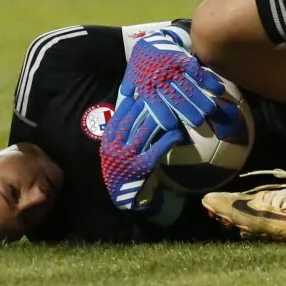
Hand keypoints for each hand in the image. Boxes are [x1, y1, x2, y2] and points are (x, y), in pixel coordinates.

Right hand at [100, 93, 186, 209]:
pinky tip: (177, 133)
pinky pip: (157, 149)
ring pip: (144, 133)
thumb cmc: (120, 165)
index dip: (129, 104)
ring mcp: (129, 157)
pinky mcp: (142, 166)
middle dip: (145, 107)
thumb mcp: (113, 148)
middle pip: (132, 122)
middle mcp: (116, 148)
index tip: (140, 93)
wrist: (121, 193)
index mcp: (108, 141)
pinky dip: (168, 140)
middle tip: (158, 95)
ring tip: (170, 109)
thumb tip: (131, 105)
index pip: (118, 117)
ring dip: (158, 120)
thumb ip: (119, 131)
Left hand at [120, 29, 224, 128]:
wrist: (152, 39)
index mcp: (147, 85)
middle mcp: (161, 78)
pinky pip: (197, 71)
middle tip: (198, 122)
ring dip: (200, 99)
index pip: (154, 103)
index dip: (162, 114)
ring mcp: (174, 69)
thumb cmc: (143, 62)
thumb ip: (129, 91)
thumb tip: (124, 108)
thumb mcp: (132, 76)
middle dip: (187, 111)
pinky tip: (218, 90)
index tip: (171, 126)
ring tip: (210, 111)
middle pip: (176, 97)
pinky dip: (208, 80)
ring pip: (189, 86)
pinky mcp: (184, 60)